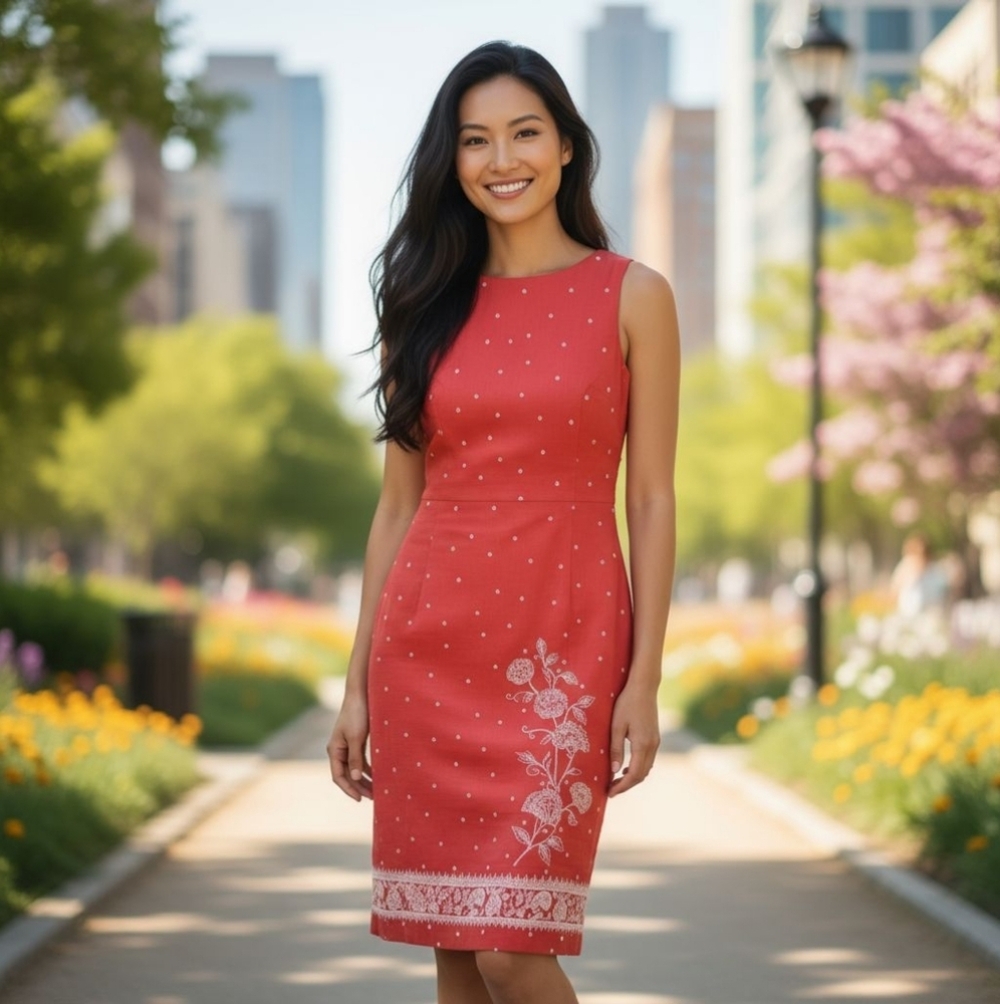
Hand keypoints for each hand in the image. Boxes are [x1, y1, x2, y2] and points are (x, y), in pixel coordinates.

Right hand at [327, 691, 372, 800]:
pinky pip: (360, 760)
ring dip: (364, 779)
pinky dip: (368, 769)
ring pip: (354, 769)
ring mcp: (347, 746)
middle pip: (347, 775)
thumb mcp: (356, 737)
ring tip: (376, 790)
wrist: (361, 694)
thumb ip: (355, 758)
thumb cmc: (357, 714)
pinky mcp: (356, 741)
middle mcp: (339, 750)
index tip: (360, 798)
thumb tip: (354, 777)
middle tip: (373, 797)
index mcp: (334, 750)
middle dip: (359, 786)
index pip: (338, 776)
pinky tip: (377, 775)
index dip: (348, 789)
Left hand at [608, 679, 659, 797]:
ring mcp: (656, 742)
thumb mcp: (616, 725)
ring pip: (646, 768)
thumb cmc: (626, 703)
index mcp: (643, 745)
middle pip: (642, 775)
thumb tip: (614, 771)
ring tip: (615, 781)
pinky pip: (648, 760)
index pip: (634, 775)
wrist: (644, 687)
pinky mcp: (655, 738)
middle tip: (610, 789)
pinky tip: (626, 767)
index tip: (609, 793)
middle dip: (626, 785)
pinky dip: (638, 768)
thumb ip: (616, 748)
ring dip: (633, 777)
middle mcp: (652, 746)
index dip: (622, 787)